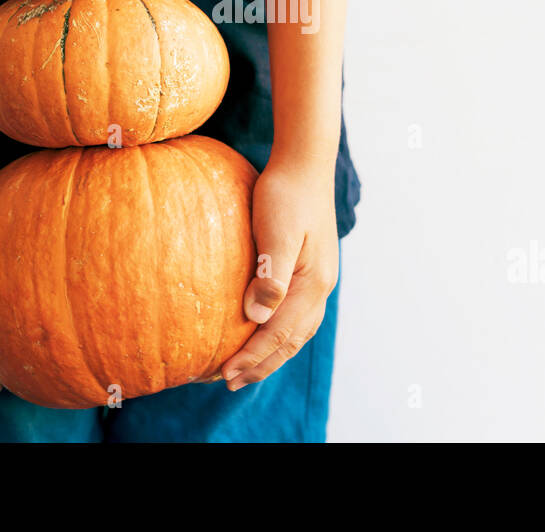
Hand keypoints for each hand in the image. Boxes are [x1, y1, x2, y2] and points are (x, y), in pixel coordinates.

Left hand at [220, 157, 338, 389]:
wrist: (304, 162)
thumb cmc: (286, 192)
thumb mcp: (277, 230)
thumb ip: (270, 274)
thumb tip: (257, 317)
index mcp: (313, 282)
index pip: (280, 333)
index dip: (253, 357)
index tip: (224, 373)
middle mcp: (320, 286)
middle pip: (291, 340)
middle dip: (262, 364)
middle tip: (229, 382)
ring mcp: (318, 278)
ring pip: (297, 331)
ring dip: (271, 353)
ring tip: (245, 369)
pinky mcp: (309, 268)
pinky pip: (295, 314)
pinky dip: (278, 333)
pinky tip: (260, 331)